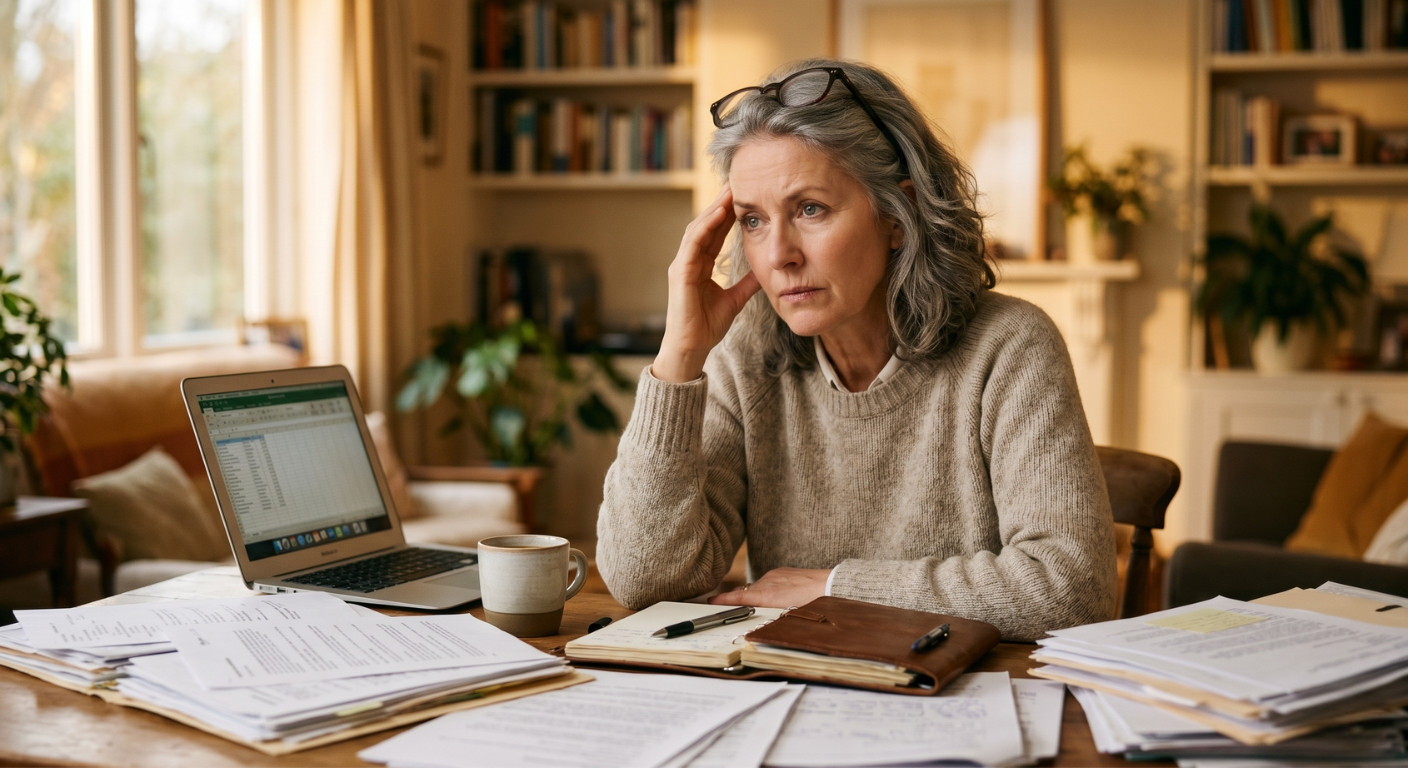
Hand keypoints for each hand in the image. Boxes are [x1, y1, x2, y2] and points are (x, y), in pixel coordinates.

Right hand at [652, 184, 761, 382]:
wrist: (692, 348)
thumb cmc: (707, 326)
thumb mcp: (735, 299)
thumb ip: (748, 283)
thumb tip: (767, 270)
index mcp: (699, 265)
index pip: (715, 233)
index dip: (728, 214)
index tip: (744, 196)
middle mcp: (688, 260)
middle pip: (705, 225)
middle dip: (721, 203)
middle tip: (736, 182)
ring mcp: (681, 265)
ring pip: (697, 229)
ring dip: (713, 209)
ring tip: (729, 191)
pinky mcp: (679, 273)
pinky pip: (692, 244)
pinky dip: (704, 227)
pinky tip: (718, 214)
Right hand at [708, 567, 829, 608]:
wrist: (831, 585)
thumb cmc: (812, 604)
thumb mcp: (787, 616)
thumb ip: (769, 617)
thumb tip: (758, 622)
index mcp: (766, 594)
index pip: (738, 598)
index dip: (722, 601)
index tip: (711, 602)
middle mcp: (767, 582)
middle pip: (745, 592)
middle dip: (735, 599)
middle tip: (725, 607)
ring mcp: (775, 575)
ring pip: (757, 587)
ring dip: (754, 595)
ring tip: (754, 606)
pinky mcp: (784, 571)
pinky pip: (769, 581)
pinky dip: (766, 589)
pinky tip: (775, 597)